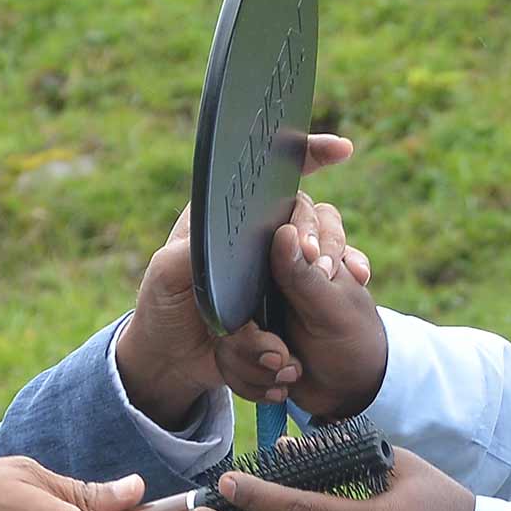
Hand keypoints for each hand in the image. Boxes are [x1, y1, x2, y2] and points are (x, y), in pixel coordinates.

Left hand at [115, 135, 360, 422]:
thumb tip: (216, 243)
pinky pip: (324, 288)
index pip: (272, 174)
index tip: (341, 149)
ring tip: (320, 281)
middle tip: (313, 258)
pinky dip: (339, 287)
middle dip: (319, 232)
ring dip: (331, 259)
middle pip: (307, 214)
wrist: (173, 361)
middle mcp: (259, 234)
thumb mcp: (167, 274)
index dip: (308, 154)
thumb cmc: (163, 306)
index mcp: (229, 214)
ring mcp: (278, 267)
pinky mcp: (290, 300)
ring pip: (322, 250)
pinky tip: (347, 291)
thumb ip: (190, 254)